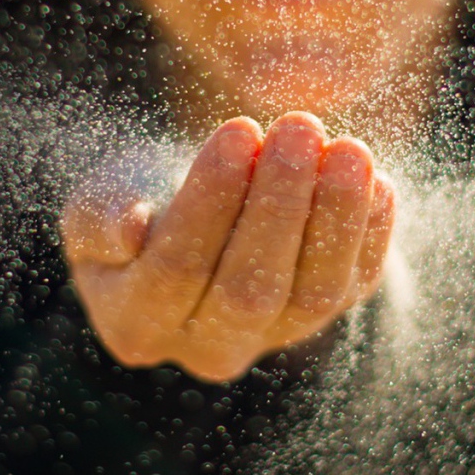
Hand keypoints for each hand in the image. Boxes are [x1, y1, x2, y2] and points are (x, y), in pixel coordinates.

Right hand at [60, 112, 394, 382]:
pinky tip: (375, 179)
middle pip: (250, 287)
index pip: (177, 267)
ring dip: (335, 216)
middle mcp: (207, 347)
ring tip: (346, 149)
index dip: (210, 199)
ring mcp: (273, 337)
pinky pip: (355, 282)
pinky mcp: (322, 313)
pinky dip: (370, 233)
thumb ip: (99, 215)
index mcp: (137, 323)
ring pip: (314, 292)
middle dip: (279, 203)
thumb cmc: (139, 197)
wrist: (196, 208)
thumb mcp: (99, 199)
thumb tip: (131, 230)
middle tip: (297, 127)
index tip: (237, 129)